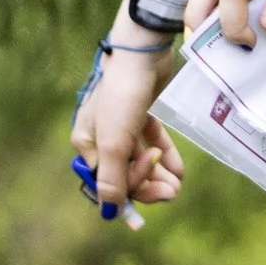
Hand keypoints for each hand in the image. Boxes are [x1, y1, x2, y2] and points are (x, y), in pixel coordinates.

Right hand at [75, 43, 184, 213]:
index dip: (131, 192)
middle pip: (124, 172)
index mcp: (87, 143)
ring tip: (177, 186)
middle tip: (172, 193)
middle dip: (148, 185)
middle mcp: (101, 136)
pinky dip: (164, 156)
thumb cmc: (122, 96)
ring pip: (139, 160)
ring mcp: (121, 125)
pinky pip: (151, 142)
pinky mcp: (141, 115)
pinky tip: (178, 170)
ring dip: (158, 176)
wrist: (143, 53)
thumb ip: (113, 177)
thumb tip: (111, 210)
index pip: (107, 181)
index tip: (156, 194)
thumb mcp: (115, 141)